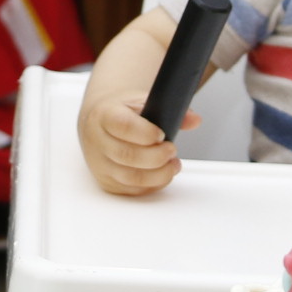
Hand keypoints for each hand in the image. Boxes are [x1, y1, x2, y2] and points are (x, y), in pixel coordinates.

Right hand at [78, 89, 197, 197]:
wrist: (100, 124)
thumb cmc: (123, 112)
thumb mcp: (143, 102)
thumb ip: (169, 110)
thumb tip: (194, 120)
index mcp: (104, 115)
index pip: (122, 126)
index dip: (146, 133)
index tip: (161, 134)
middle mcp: (97, 141)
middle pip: (127, 155)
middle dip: (157, 156)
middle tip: (172, 150)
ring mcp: (100, 164)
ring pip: (131, 177)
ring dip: (159, 174)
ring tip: (172, 164)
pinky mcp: (107, 182)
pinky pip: (132, 189)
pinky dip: (153, 184)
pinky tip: (162, 173)